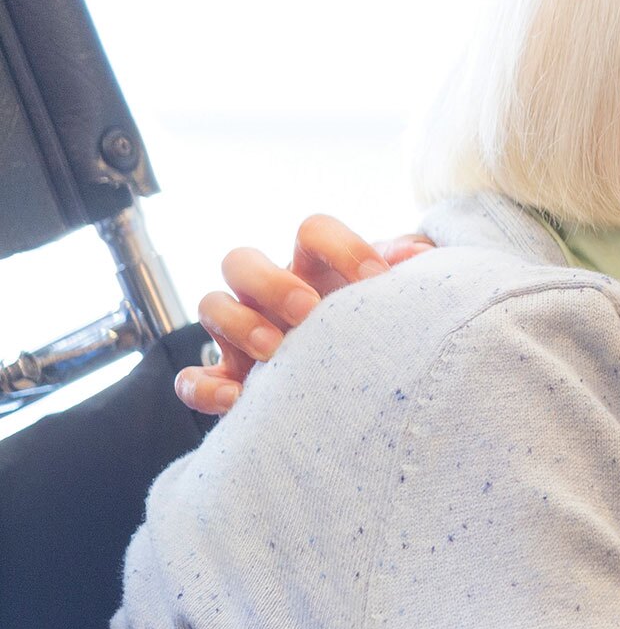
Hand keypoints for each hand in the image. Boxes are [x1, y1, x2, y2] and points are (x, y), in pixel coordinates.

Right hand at [175, 215, 435, 415]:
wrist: (368, 381)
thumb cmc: (382, 324)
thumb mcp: (399, 295)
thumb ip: (411, 270)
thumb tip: (418, 256)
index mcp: (316, 265)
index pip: (313, 230)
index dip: (342, 246)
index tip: (376, 278)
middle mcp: (271, 293)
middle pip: (241, 261)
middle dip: (271, 283)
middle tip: (308, 311)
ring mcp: (243, 334)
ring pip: (212, 306)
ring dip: (237, 325)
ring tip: (275, 351)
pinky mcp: (229, 379)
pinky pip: (192, 379)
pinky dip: (203, 387)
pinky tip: (237, 399)